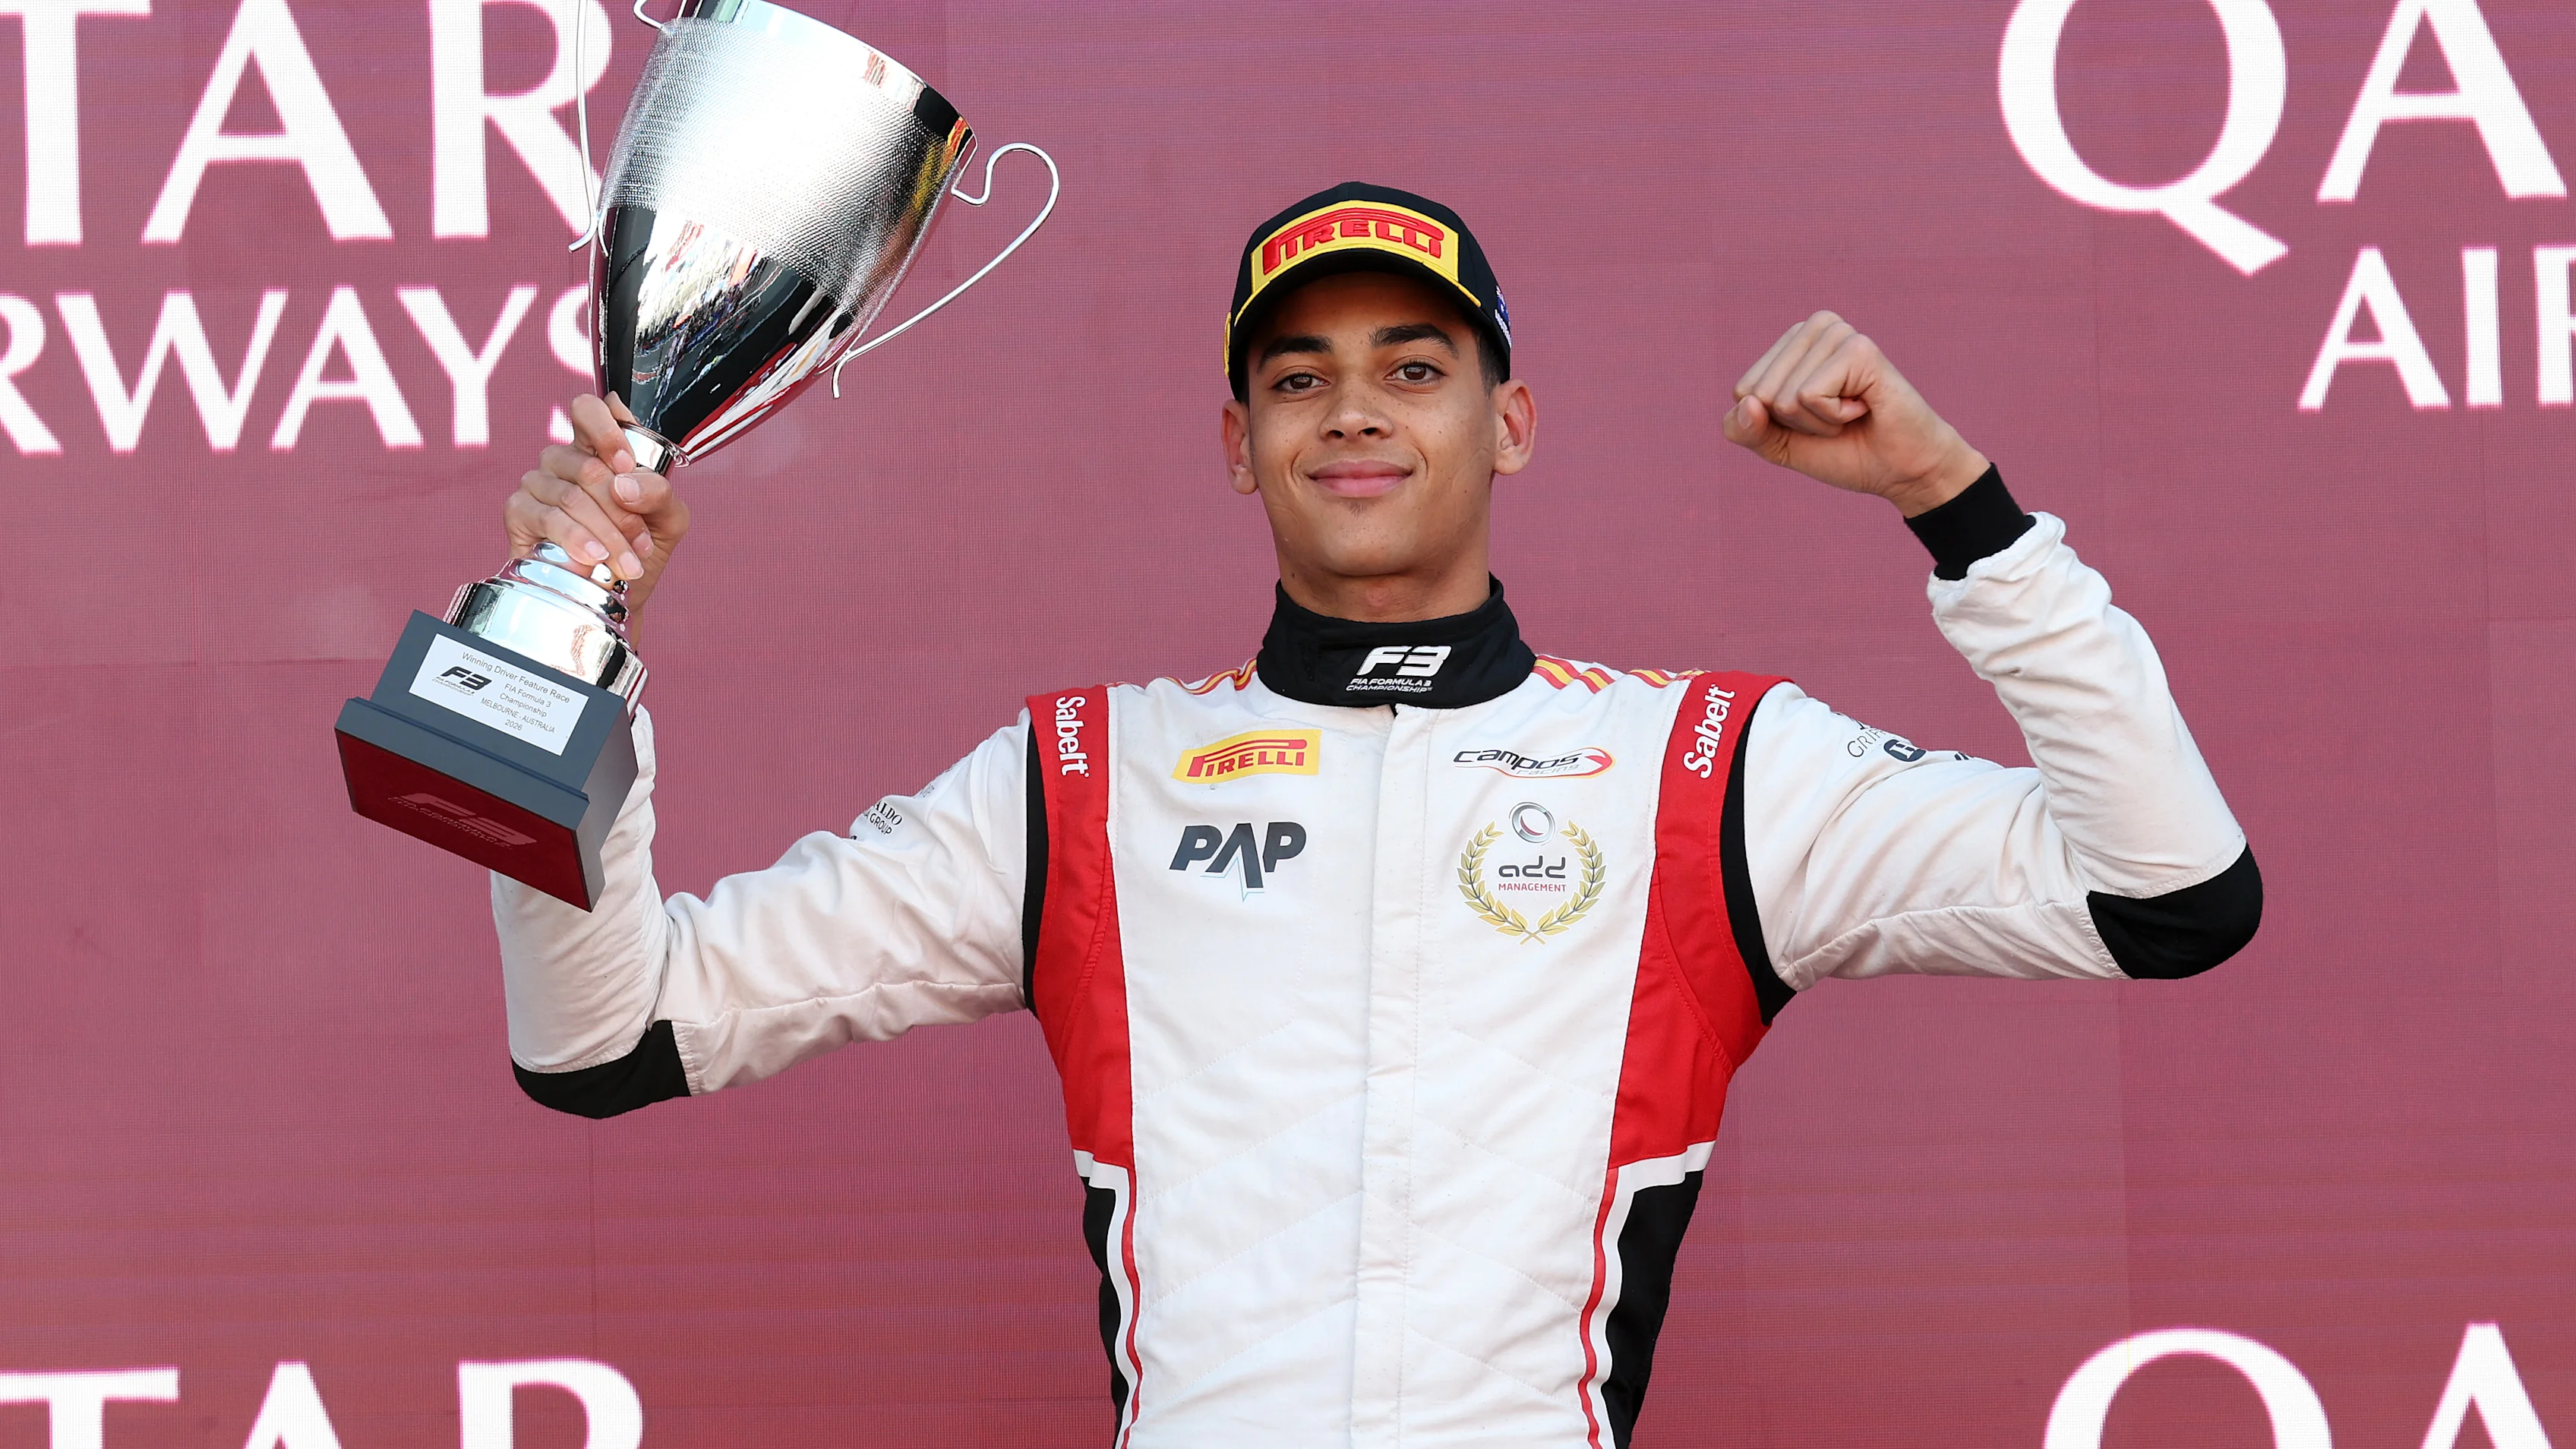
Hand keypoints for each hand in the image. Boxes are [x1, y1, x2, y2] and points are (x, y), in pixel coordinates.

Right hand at [505, 394, 690, 623]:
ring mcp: (537, 483)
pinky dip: (576, 539)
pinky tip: (593, 557)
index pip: (590, 409)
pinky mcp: (518, 512)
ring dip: (607, 534)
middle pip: (588, 466)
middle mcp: (564, 459)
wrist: (619, 596)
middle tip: (641, 544)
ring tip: (627, 564)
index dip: (608, 432)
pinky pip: (548, 517)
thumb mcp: (668, 519)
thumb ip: (660, 493)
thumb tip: (626, 485)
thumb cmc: (641, 548)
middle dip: (622, 512)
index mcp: (598, 447)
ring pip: (572, 496)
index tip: (626, 465)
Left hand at [1722, 311, 1988, 516]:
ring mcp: (1838, 334)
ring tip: (1852, 412)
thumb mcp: (1778, 444)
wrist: (1900, 471)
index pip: (1744, 390)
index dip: (1775, 423)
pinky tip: (1863, 407)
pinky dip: (1834, 417)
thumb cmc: (1844, 450)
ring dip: (1818, 422)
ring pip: (1785, 396)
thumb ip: (1743, 429)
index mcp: (1793, 341)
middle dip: (1796, 423)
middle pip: (1760, 392)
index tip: (1815, 419)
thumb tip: (1748, 403)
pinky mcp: (1859, 349)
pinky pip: (1810, 396)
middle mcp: (1816, 327)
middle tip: (1836, 419)